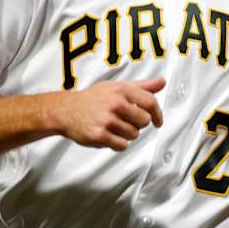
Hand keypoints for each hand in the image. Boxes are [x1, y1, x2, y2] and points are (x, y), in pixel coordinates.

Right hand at [49, 77, 165, 150]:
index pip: (150, 102)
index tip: (157, 122)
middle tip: (126, 121)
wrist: (66, 110)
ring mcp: (107, 120)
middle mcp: (115, 103)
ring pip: (133, 135)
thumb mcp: (117, 87)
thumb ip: (142, 86)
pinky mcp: (100, 135)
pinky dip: (117, 143)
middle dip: (138, 124)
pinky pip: (122, 146)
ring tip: (113, 127)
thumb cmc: (94, 98)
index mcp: (121, 90)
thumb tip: (162, 82)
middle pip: (144, 122)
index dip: (157, 114)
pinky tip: (108, 135)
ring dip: (127, 134)